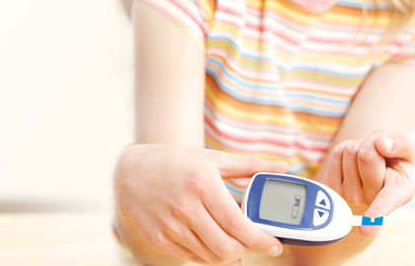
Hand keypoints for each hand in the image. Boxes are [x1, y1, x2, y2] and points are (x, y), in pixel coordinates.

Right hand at [113, 144, 286, 264]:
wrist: (132, 171)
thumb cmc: (177, 161)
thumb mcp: (213, 158)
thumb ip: (250, 165)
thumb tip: (282, 167)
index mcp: (203, 184)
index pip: (237, 223)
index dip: (259, 239)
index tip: (275, 246)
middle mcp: (186, 207)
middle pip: (225, 247)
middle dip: (247, 251)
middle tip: (257, 244)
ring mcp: (170, 226)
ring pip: (210, 256)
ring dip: (229, 255)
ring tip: (238, 244)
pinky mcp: (159, 239)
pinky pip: (192, 257)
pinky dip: (209, 256)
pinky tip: (216, 245)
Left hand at [325, 128, 414, 235]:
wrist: (381, 160)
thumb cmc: (399, 155)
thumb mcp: (410, 145)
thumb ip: (402, 142)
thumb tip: (382, 145)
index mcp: (399, 192)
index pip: (386, 203)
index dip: (376, 214)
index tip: (365, 229)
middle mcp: (374, 200)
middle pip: (366, 156)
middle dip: (374, 141)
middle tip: (382, 149)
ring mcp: (352, 195)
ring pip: (351, 151)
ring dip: (362, 143)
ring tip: (372, 155)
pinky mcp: (336, 185)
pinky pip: (338, 152)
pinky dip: (348, 145)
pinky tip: (358, 158)